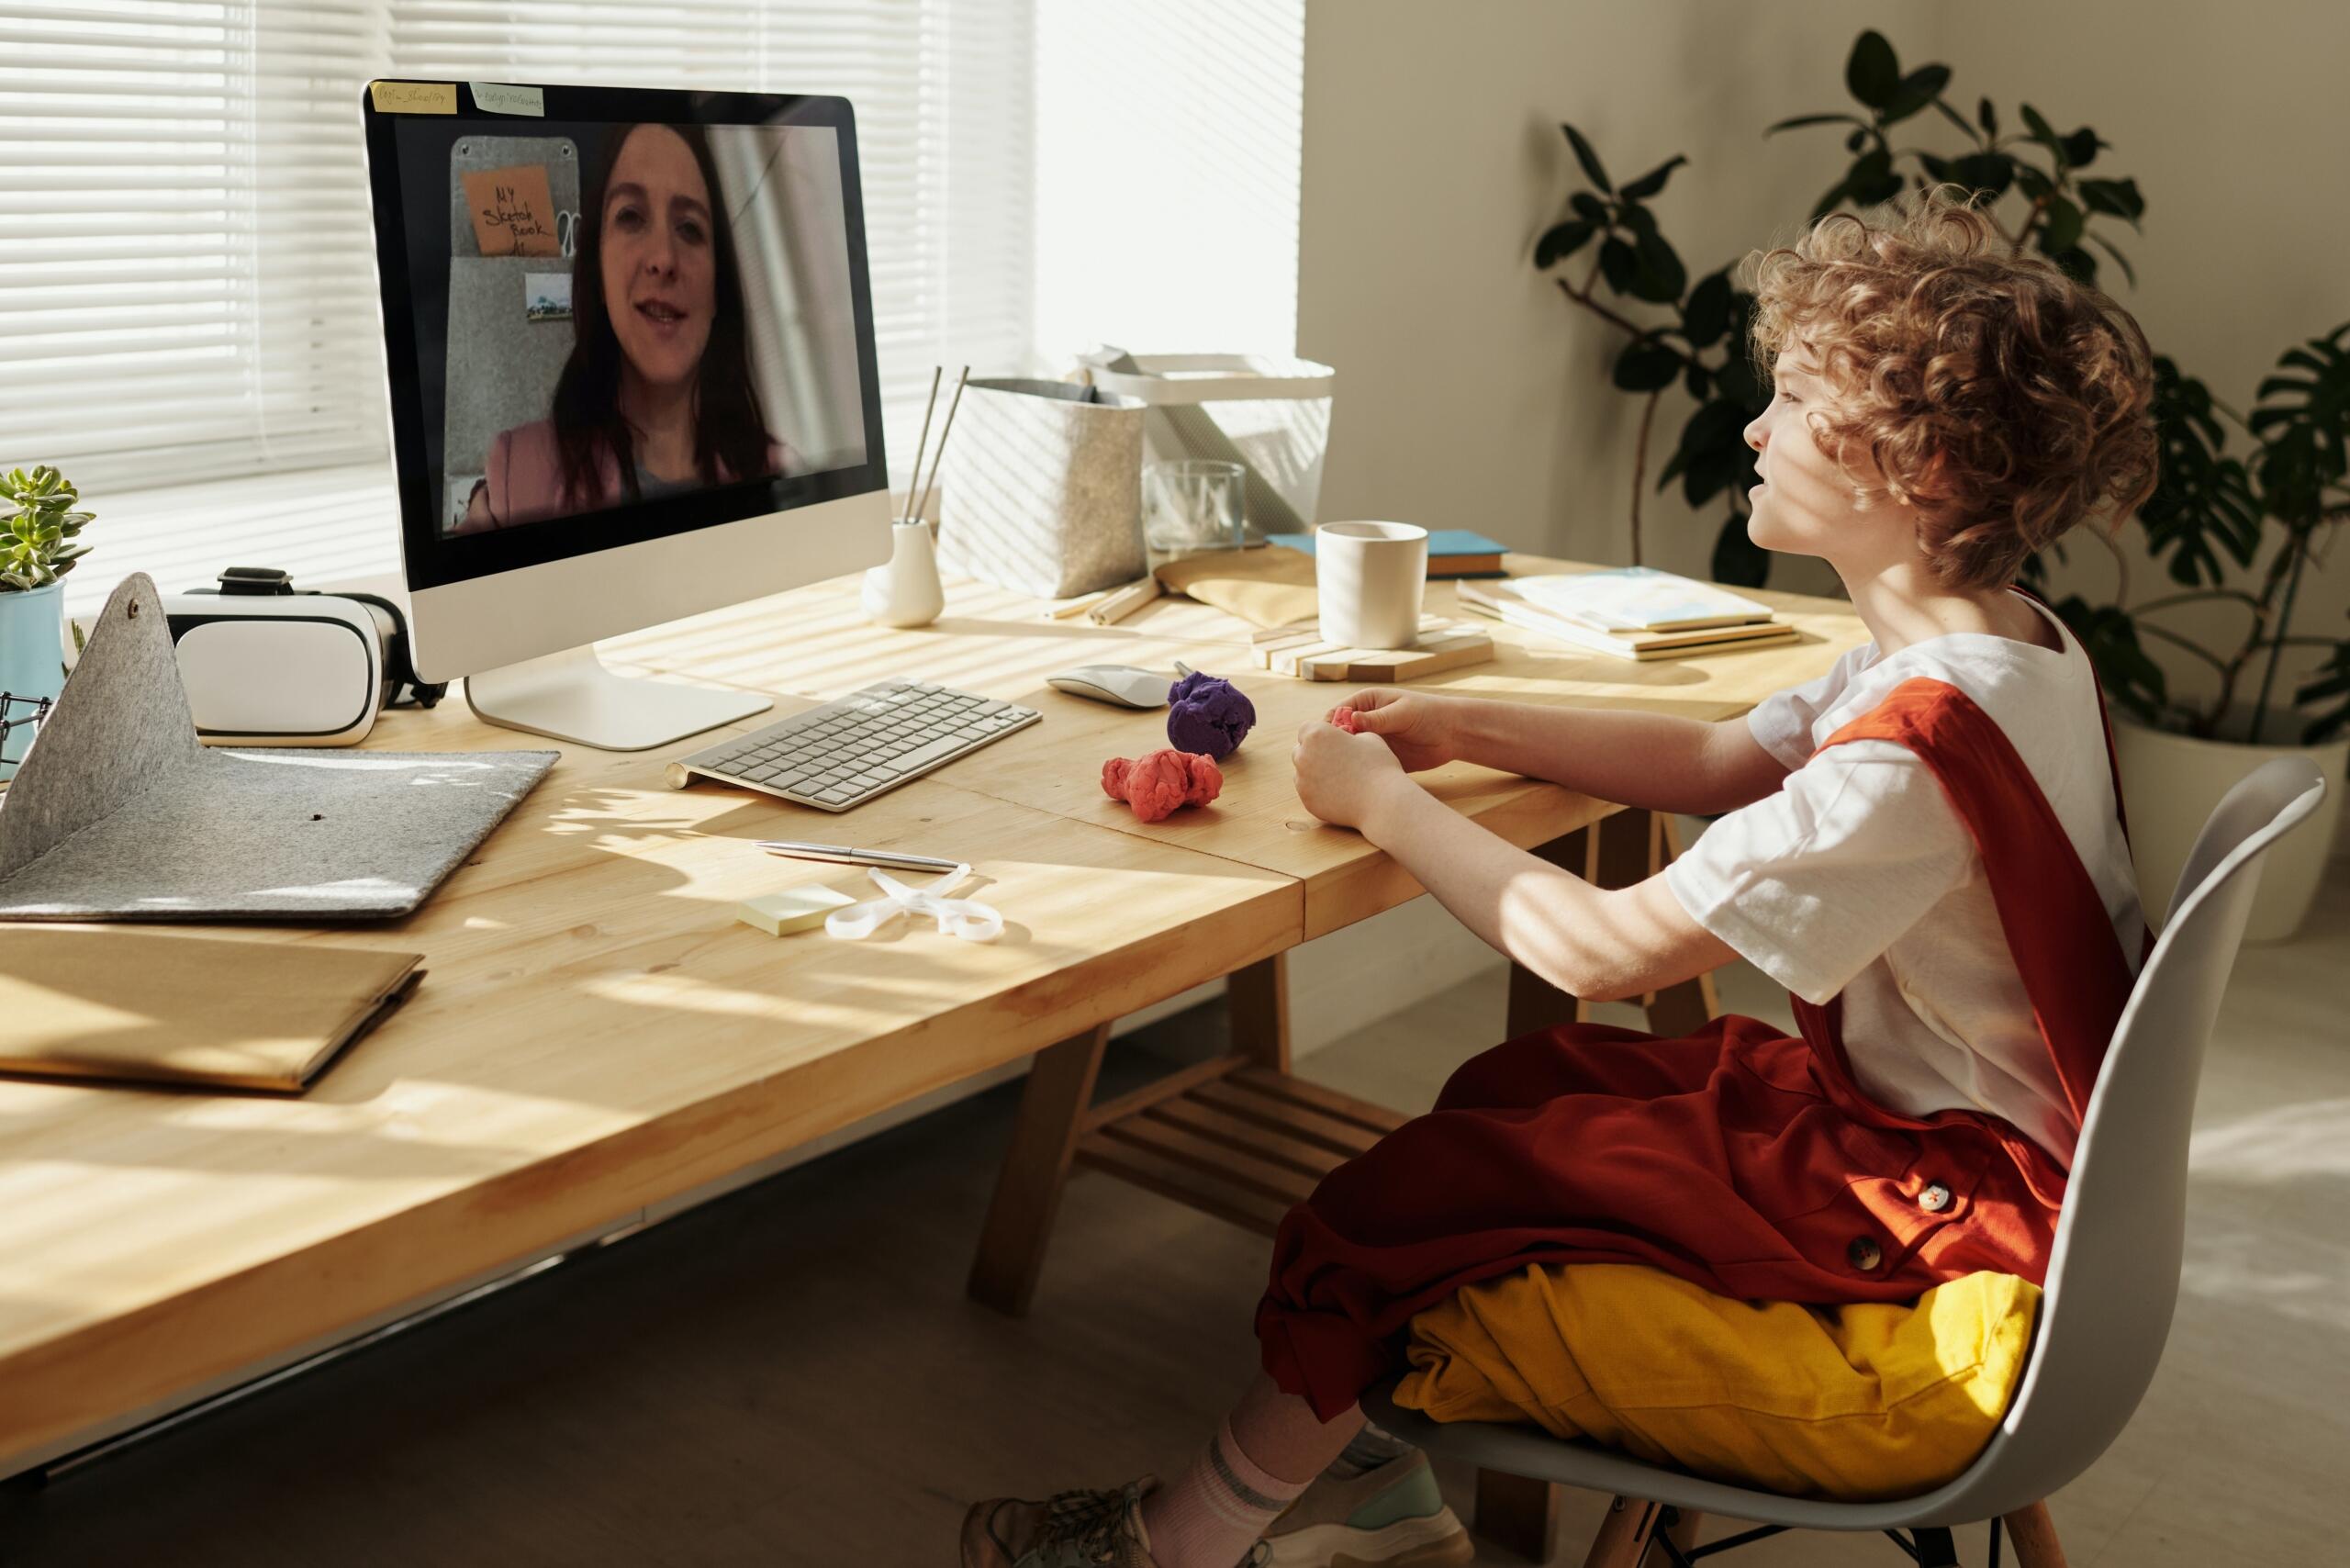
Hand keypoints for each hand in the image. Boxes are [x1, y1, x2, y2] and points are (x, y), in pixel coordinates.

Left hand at [1292, 717, 1410, 830]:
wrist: (1383, 802)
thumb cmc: (1379, 765)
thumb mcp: (1369, 737)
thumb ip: (1350, 733)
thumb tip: (1345, 736)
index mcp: (1316, 734)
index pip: (1306, 729)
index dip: (1320, 733)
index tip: (1333, 740)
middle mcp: (1303, 756)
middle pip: (1300, 750)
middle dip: (1313, 752)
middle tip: (1334, 759)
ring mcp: (1302, 781)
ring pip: (1302, 773)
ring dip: (1315, 772)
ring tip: (1339, 778)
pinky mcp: (1307, 801)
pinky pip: (1309, 792)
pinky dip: (1319, 791)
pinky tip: (1339, 793)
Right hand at [1330, 689, 1464, 772]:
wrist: (1453, 734)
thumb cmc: (1429, 713)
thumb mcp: (1402, 712)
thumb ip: (1378, 718)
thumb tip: (1351, 720)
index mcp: (1366, 704)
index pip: (1337, 713)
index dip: (1328, 727)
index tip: (1327, 742)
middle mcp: (1365, 722)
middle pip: (1338, 736)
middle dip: (1332, 748)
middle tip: (1329, 761)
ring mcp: (1371, 741)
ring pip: (1348, 753)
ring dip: (1344, 763)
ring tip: (1342, 773)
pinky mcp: (1379, 758)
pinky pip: (1363, 767)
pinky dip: (1358, 774)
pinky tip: (1355, 781)